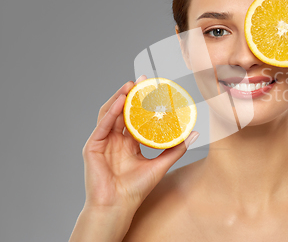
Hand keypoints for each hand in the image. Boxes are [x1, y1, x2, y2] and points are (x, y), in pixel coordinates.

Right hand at [82, 75, 198, 211]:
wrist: (118, 207)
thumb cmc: (135, 190)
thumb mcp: (161, 164)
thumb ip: (176, 148)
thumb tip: (194, 134)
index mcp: (128, 143)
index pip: (135, 117)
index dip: (142, 102)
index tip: (153, 88)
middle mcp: (115, 140)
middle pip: (122, 111)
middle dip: (130, 94)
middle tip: (142, 80)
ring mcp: (103, 142)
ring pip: (109, 114)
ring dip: (118, 98)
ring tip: (130, 86)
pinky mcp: (92, 147)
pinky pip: (102, 126)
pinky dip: (110, 113)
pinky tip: (119, 103)